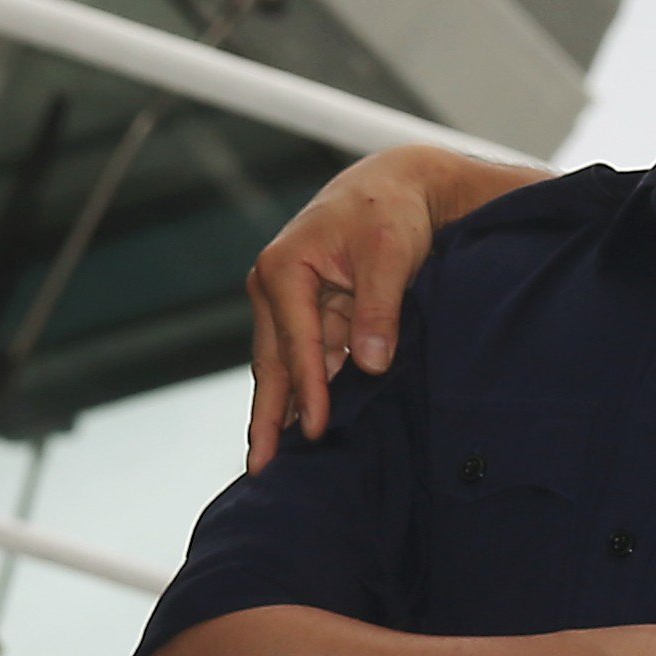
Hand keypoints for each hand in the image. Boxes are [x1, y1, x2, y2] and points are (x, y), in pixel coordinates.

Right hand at [241, 144, 508, 471]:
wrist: (395, 186)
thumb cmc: (389, 211)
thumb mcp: (390, 253)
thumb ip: (378, 308)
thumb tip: (369, 363)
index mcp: (284, 269)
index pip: (296, 343)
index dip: (307, 390)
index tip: (314, 431)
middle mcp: (275, 287)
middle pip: (273, 364)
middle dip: (268, 417)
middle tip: (260, 468)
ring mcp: (288, 302)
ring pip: (284, 367)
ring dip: (281, 412)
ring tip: (272, 462)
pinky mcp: (308, 312)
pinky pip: (304, 359)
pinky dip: (303, 392)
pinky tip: (301, 428)